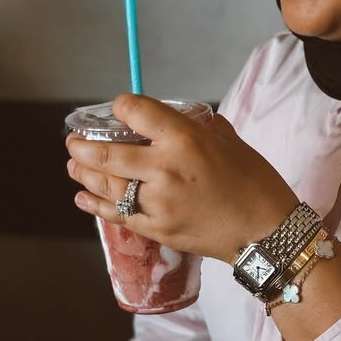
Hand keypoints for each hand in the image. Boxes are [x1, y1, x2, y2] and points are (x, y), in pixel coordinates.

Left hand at [66, 94, 298, 263]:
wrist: (267, 233)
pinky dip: (96, 204)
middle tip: (74, 141)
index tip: (118, 109)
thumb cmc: (255, 182)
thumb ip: (199, 127)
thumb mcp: (231, 141)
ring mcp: (157, 203)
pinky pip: (118, 215)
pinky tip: (83, 196)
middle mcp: (165, 169)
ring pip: (107, 185)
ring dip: (84, 173)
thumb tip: (177, 120)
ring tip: (74, 164)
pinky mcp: (157, 229)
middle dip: (83, 145)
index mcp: (185, 140)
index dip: (121, 107)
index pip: (136, 112)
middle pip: (107, 154)